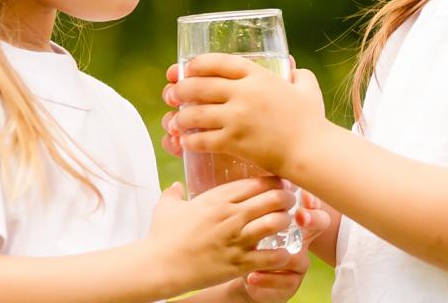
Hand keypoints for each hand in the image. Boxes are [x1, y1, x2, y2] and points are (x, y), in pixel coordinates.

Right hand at [145, 178, 296, 293]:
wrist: (158, 266)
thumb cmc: (161, 236)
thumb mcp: (166, 208)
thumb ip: (174, 194)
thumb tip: (175, 186)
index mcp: (218, 199)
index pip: (258, 182)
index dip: (275, 182)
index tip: (279, 186)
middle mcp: (231, 216)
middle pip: (274, 198)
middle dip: (287, 200)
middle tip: (289, 204)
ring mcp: (236, 239)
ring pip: (276, 222)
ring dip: (286, 223)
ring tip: (287, 225)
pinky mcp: (238, 263)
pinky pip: (272, 256)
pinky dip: (282, 254)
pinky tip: (282, 253)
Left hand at [165, 54, 326, 173]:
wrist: (310, 150)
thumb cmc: (311, 121)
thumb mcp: (307, 88)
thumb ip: (298, 74)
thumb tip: (292, 68)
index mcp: (258, 76)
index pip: (218, 62)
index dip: (198, 63)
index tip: (188, 68)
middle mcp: (243, 93)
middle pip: (199, 86)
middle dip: (180, 89)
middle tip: (174, 95)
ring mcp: (236, 118)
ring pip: (194, 113)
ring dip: (180, 117)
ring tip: (176, 121)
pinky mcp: (233, 141)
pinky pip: (201, 139)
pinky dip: (189, 141)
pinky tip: (186, 142)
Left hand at [236, 191, 331, 301]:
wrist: (238, 273)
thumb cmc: (247, 239)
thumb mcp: (251, 219)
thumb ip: (258, 201)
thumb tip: (258, 176)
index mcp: (293, 220)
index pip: (310, 203)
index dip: (311, 198)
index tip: (303, 195)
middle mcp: (302, 240)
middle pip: (318, 225)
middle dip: (312, 219)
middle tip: (300, 216)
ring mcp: (298, 263)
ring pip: (300, 258)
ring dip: (280, 257)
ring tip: (261, 257)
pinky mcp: (289, 285)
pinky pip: (285, 283)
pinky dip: (267, 280)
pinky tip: (251, 277)